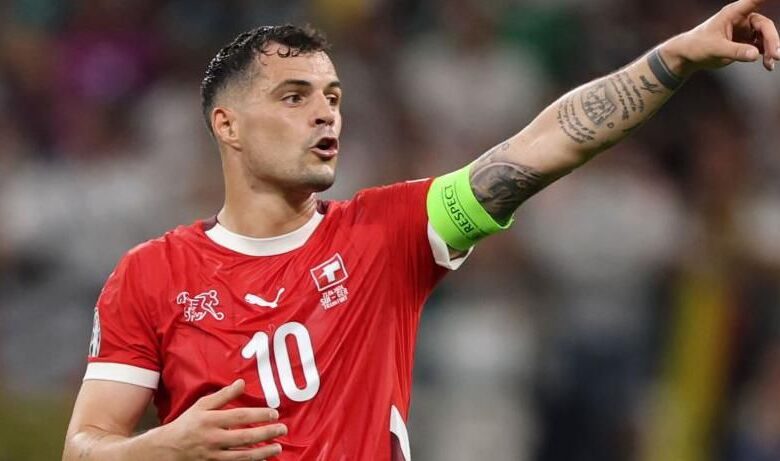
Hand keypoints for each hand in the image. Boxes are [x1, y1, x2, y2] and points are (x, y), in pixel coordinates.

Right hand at [151, 379, 285, 459]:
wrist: (166, 449)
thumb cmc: (187, 424)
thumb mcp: (201, 405)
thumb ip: (223, 395)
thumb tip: (242, 383)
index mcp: (210, 420)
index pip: (239, 417)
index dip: (259, 415)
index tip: (274, 413)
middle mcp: (212, 438)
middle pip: (244, 437)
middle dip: (266, 434)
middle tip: (282, 429)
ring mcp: (213, 455)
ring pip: (242, 456)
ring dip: (262, 452)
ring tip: (278, 447)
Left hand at [662, 0, 779, 75]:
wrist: (689, 56)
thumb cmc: (698, 46)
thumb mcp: (715, 49)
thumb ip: (735, 51)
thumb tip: (756, 55)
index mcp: (734, 13)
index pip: (754, 0)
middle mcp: (742, 19)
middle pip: (765, 25)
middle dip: (772, 40)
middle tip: (776, 55)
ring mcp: (745, 30)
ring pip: (765, 37)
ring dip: (770, 49)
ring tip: (771, 64)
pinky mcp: (745, 42)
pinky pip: (760, 47)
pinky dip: (765, 55)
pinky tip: (768, 65)